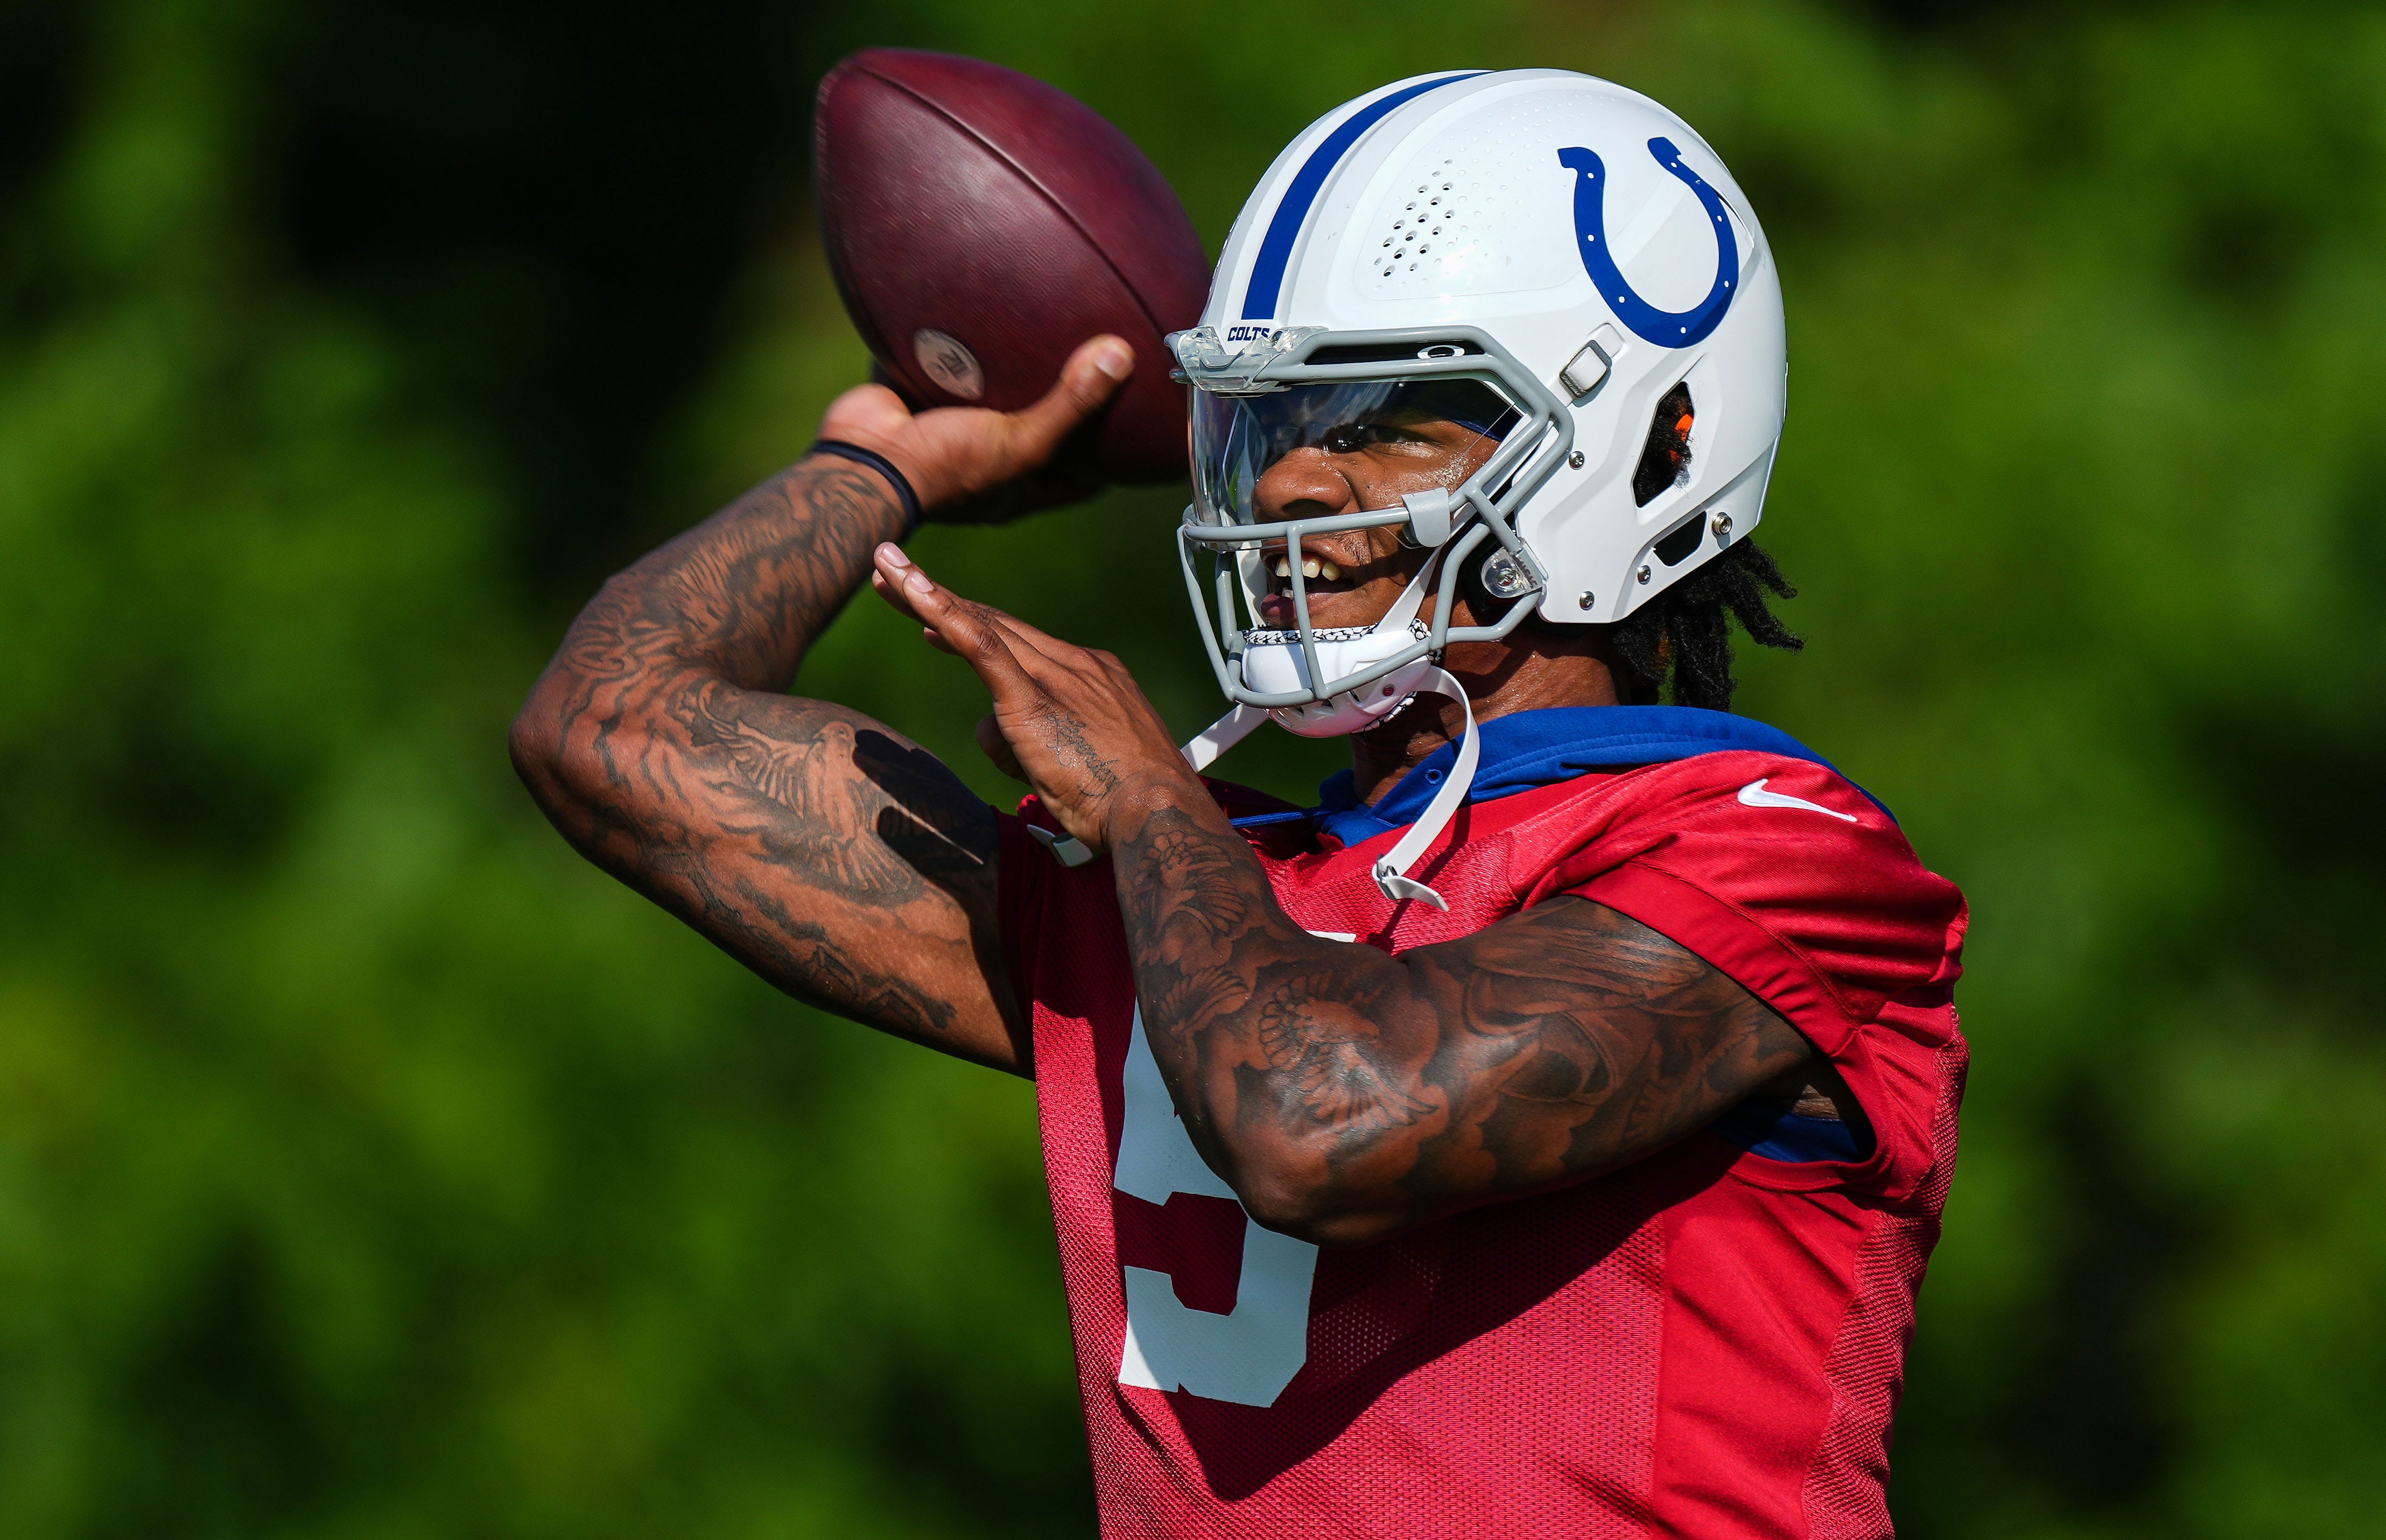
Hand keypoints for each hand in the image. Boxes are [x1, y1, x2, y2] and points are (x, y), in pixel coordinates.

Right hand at [820, 336, 1132, 522]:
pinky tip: (981, 304)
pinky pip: (944, 365)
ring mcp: (951, 428)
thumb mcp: (1020, 442)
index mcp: (1019, 485)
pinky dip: (958, 341)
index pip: (1080, 478)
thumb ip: (1070, 404)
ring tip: (1045, 327)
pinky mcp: (918, 397)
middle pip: (1038, 429)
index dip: (1111, 458)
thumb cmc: (943, 469)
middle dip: (1063, 402)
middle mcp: (988, 461)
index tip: (1139, 426)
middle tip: (1098, 363)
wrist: (861, 461)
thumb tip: (1122, 356)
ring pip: (991, 395)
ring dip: (1010, 368)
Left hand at [868, 544, 1201, 852]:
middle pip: (992, 623)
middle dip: (936, 597)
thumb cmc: (1126, 804)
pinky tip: (912, 591)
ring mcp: (1054, 676)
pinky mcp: (1032, 698)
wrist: (1156, 811)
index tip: (932, 620)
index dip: (972, 624)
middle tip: (890, 571)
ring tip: (883, 571)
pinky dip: (943, 613)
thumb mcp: (1085, 764)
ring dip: (923, 594)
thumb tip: (1009, 745)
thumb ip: (1042, 745)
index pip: (1020, 644)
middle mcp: (1074, 664)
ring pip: (979, 626)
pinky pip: (979, 645)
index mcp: (1094, 675)